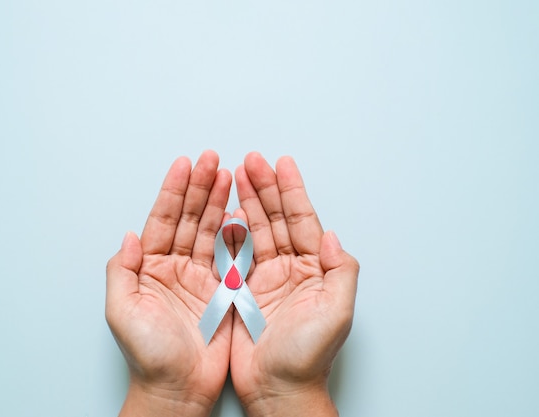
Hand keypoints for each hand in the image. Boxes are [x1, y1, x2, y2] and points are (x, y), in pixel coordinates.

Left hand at [105, 150, 232, 416]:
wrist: (178, 388)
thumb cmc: (148, 355)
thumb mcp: (122, 311)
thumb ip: (122, 271)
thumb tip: (130, 236)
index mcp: (149, 268)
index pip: (163, 220)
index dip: (174, 192)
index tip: (185, 165)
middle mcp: (174, 268)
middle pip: (189, 219)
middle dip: (200, 188)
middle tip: (212, 160)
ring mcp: (200, 278)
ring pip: (211, 231)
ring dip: (219, 203)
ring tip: (228, 176)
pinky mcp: (222, 292)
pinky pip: (230, 256)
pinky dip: (237, 233)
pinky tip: (241, 212)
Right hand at [229, 152, 359, 416]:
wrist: (277, 389)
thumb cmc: (308, 357)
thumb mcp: (337, 313)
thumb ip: (341, 271)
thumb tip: (333, 236)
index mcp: (315, 270)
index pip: (302, 220)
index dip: (291, 191)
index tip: (282, 165)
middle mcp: (291, 270)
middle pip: (276, 218)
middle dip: (264, 188)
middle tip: (252, 161)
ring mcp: (266, 279)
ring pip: (255, 230)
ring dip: (246, 202)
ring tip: (236, 176)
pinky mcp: (243, 291)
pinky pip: (236, 254)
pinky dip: (230, 232)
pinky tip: (224, 212)